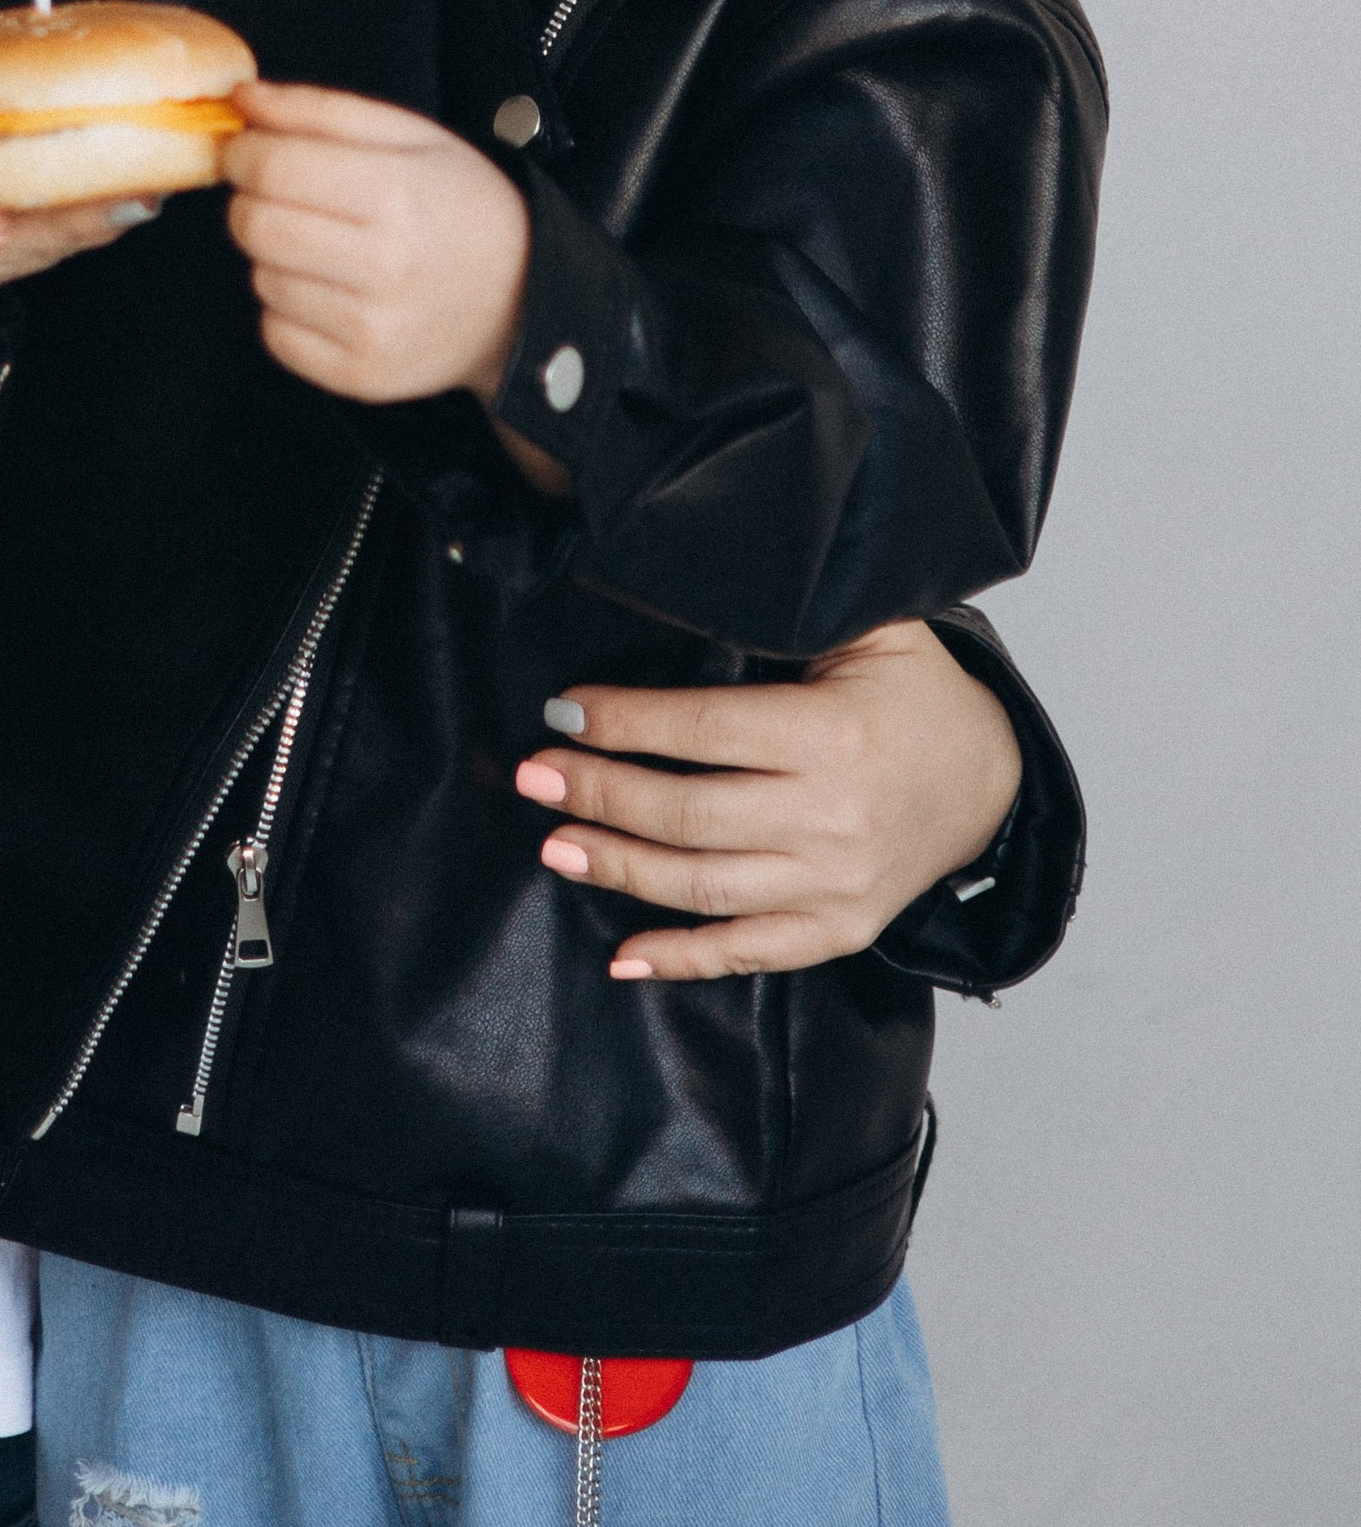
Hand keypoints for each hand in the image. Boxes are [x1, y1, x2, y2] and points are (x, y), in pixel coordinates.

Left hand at [222, 83, 529, 403]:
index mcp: (397, 194)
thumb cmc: (461, 206)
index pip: (273, 169)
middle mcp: (384, 266)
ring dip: (273, 256)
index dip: (243, 153)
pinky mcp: (361, 375)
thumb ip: (320, 110)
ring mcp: (372, 329)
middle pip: (255, 226)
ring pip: (261, 279)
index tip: (247, 149)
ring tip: (322, 245)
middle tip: (278, 195)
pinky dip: (286, 309)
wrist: (520, 296)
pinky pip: (275, 334)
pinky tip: (328, 290)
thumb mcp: (410, 134)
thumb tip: (242, 99)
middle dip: (248, 201)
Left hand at [513, 618, 1024, 981]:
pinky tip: (622, 955)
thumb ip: (795, 606)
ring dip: (620, 869)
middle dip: (601, 794)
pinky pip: (749, 953)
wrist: (992, 784)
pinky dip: (683, 959)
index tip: (564, 712)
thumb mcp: (875, 629)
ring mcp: (837, 885)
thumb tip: (695, 567)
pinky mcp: (840, 929)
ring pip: (706, 887)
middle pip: (692, 814)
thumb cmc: (915, 696)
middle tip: (533, 776)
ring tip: (555, 845)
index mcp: (835, 736)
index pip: (707, 730)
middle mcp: (835, 818)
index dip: (627, 722)